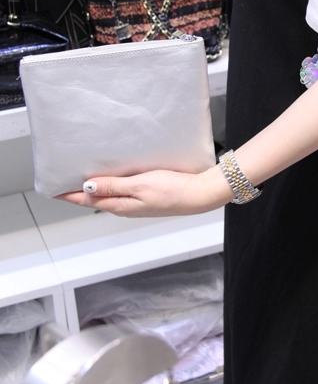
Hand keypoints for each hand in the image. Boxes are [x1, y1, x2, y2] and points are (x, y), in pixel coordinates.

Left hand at [57, 164, 233, 217]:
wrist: (199, 194)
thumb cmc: (173, 190)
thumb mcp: (139, 185)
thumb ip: (113, 186)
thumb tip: (87, 187)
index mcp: (121, 205)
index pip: (88, 200)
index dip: (69, 194)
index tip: (53, 189)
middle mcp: (126, 206)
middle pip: (96, 198)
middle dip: (79, 191)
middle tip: (63, 180)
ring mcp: (136, 202)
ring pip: (108, 195)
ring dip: (95, 187)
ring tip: (83, 177)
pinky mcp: (146, 196)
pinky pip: (122, 191)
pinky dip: (111, 185)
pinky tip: (112, 177)